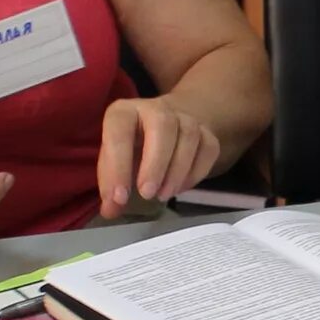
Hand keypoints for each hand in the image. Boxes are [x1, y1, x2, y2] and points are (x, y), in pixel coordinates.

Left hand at [96, 97, 224, 219]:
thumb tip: (111, 210)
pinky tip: (180, 187)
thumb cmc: (133, 146)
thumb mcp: (114, 160)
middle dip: (155, 164)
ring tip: (164, 195)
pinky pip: (208, 148)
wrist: (167, 126)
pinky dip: (196, 172)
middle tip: (147, 194)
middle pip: (162, 126)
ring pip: (189, 136)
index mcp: (124, 112)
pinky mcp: (206, 131)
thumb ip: (110, 184)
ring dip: (177, 170)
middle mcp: (155, 109)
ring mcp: (185, 118)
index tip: (120, 197)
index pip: (120, 131)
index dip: (118, 165)